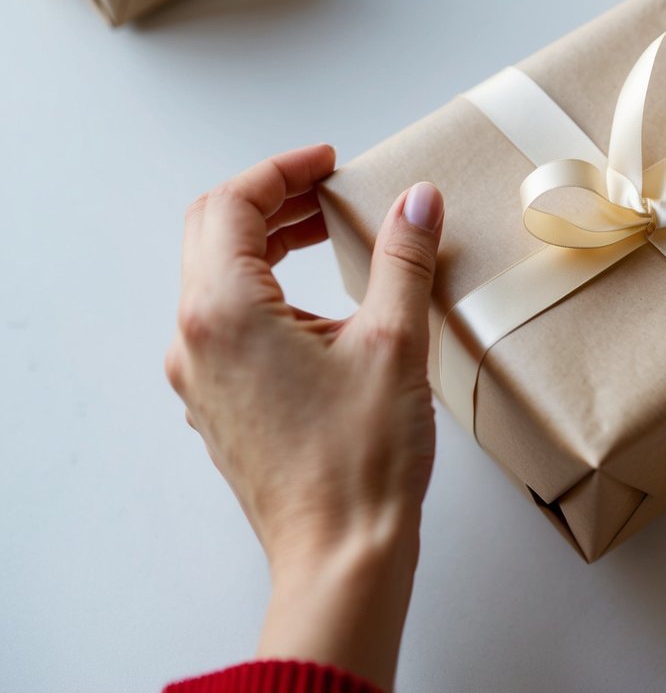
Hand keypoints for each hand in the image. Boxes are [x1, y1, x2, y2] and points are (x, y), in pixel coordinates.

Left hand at [165, 144, 444, 689]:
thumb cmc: (360, 461)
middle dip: (273, 201)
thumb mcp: (394, 342)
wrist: (340, 555)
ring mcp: (200, 377)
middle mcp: (195, 340)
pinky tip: (317, 307)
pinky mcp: (219, 405)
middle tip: (331, 192)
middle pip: (215, 234)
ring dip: (267, 246)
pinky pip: (226, 324)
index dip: (284, 170)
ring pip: (218, 280)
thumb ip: (402, 259)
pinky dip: (264, 292)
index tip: (330, 163)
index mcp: (225, 311)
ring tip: (328, 238)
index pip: (233, 204)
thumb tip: (418, 202)